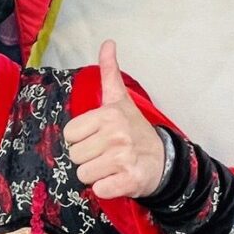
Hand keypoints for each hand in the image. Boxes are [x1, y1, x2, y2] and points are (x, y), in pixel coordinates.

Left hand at [65, 42, 167, 199]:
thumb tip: (108, 42)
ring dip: (95, 174)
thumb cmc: (135, 129)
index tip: (97, 137)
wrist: (164, 160)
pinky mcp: (129, 180)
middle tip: (106, 153)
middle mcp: (116, 135)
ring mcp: (123, 158)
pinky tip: (117, 179)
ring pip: (84, 174)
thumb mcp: (121, 100)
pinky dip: (106, 188)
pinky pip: (99, 190)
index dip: (81, 138)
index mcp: (109, 114)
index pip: (70, 134)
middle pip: (75, 156)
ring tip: (111, 166)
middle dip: (88, 158)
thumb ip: (110, 73)